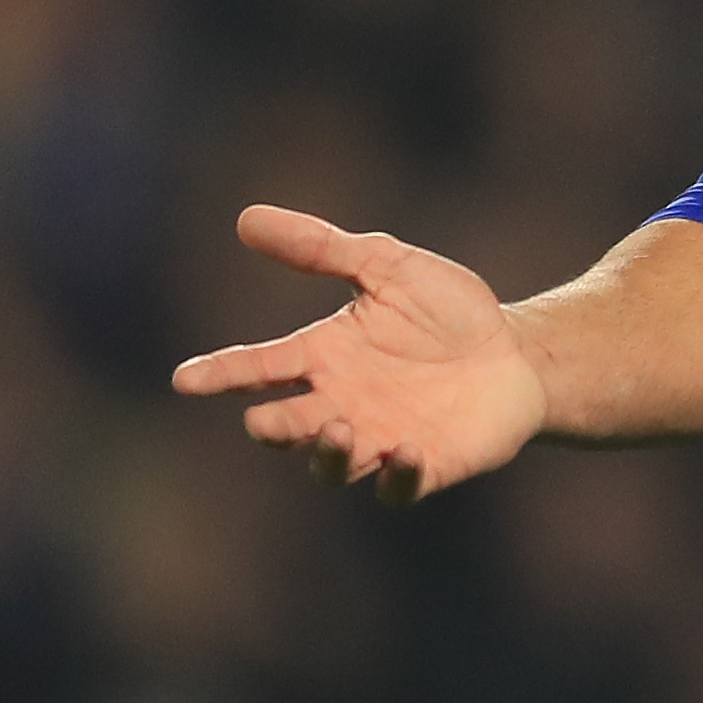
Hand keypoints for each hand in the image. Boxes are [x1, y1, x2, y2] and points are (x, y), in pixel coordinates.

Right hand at [172, 204, 549, 504]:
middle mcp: (341, 404)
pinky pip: (399, 485)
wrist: (518, 351)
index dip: (221, 374)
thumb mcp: (387, 266)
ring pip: (333, 463)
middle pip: (289, 427)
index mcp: (324, 357)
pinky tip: (407, 451)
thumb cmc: (447, 310)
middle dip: (273, 427)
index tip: (185, 379)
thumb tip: (246, 217)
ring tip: (335, 426)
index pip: (259, 368)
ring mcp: (381, 439)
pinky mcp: (427, 465)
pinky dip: (398, 474)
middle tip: (265, 417)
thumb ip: (321, 247)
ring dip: (328, 451)